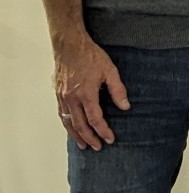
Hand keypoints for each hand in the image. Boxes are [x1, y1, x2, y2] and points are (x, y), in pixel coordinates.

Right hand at [53, 35, 128, 150]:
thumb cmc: (90, 56)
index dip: (103, 131)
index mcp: (86, 94)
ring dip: (76, 135)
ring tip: (83, 145)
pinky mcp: (58, 94)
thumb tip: (125, 106)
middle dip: (90, 138)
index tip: (110, 139)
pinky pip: (62, 114)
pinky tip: (71, 129)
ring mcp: (63, 97)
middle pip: (80, 125)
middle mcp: (72, 99)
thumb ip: (117, 89)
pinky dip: (67, 124)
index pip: (95, 119)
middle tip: (98, 147)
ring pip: (68, 122)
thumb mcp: (109, 70)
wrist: (69, 46)